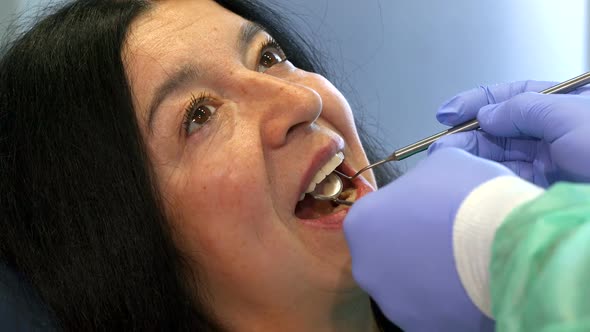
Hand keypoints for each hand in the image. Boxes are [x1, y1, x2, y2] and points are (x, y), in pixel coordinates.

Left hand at [345, 148, 508, 330]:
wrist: (507, 247)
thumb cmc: (468, 195)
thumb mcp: (446, 162)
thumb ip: (426, 170)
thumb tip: (431, 177)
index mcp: (362, 221)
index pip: (378, 213)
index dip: (406, 209)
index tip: (432, 210)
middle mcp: (364, 265)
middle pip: (387, 252)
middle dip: (412, 245)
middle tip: (448, 237)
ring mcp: (389, 300)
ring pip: (406, 284)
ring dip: (427, 274)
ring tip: (463, 264)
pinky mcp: (416, 326)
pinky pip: (428, 309)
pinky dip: (444, 300)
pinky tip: (468, 288)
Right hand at [430, 80, 589, 186]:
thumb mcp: (571, 118)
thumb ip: (523, 110)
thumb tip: (486, 114)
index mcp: (565, 106)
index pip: (513, 96)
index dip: (477, 102)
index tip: (447, 113)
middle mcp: (555, 133)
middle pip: (501, 129)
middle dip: (469, 135)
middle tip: (441, 146)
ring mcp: (550, 164)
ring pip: (501, 157)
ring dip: (473, 160)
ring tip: (445, 163)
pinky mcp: (544, 192)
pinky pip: (507, 182)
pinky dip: (486, 181)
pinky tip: (469, 181)